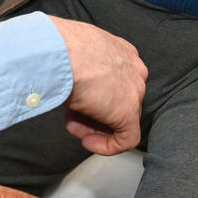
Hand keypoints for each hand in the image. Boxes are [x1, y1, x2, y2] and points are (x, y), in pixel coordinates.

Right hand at [50, 17, 146, 155]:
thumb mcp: (77, 58)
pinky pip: (127, 138)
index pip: (116, 83)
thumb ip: (85, 72)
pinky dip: (107, 146)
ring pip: (121, 119)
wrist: (63, 53)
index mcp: (124, 55)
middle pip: (118, 101)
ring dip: (94, 127)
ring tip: (73, 125)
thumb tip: (76, 86)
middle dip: (94, 113)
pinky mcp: (129, 112)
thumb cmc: (63, 51)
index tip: (77, 104)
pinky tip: (88, 141)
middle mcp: (135, 71)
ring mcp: (135, 91)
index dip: (95, 98)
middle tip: (73, 119)